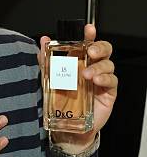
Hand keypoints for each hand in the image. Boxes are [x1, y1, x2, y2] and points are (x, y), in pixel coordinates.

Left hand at [38, 24, 117, 151]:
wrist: (68, 127)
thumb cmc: (61, 102)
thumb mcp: (49, 79)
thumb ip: (46, 60)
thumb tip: (43, 40)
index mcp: (80, 62)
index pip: (87, 44)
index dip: (89, 35)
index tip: (88, 29)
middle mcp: (93, 68)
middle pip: (104, 50)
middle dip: (98, 47)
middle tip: (90, 51)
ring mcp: (102, 79)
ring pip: (108, 65)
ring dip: (98, 67)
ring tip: (87, 75)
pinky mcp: (108, 92)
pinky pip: (112, 81)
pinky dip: (105, 79)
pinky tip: (96, 81)